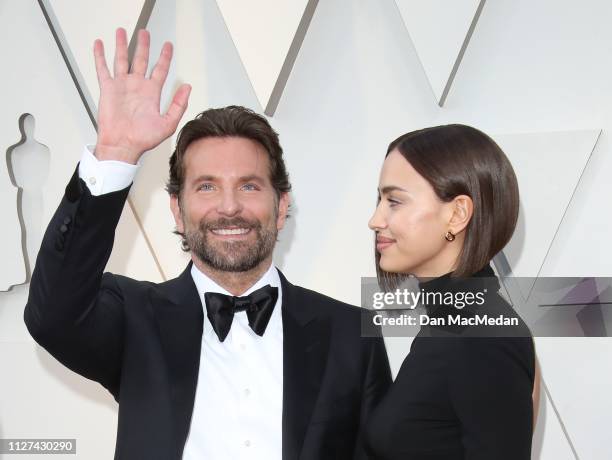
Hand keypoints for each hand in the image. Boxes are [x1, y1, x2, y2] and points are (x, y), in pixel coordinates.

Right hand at [93, 28, 190, 163]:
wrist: (123, 146)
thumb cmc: (143, 139)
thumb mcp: (168, 123)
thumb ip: (179, 105)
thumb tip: (187, 87)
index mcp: (151, 93)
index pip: (160, 70)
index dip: (165, 57)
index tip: (168, 46)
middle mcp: (137, 87)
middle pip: (141, 60)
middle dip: (143, 45)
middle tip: (145, 32)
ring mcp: (122, 86)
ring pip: (122, 59)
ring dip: (122, 45)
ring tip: (122, 31)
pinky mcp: (108, 89)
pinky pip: (103, 69)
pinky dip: (100, 56)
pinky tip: (100, 44)